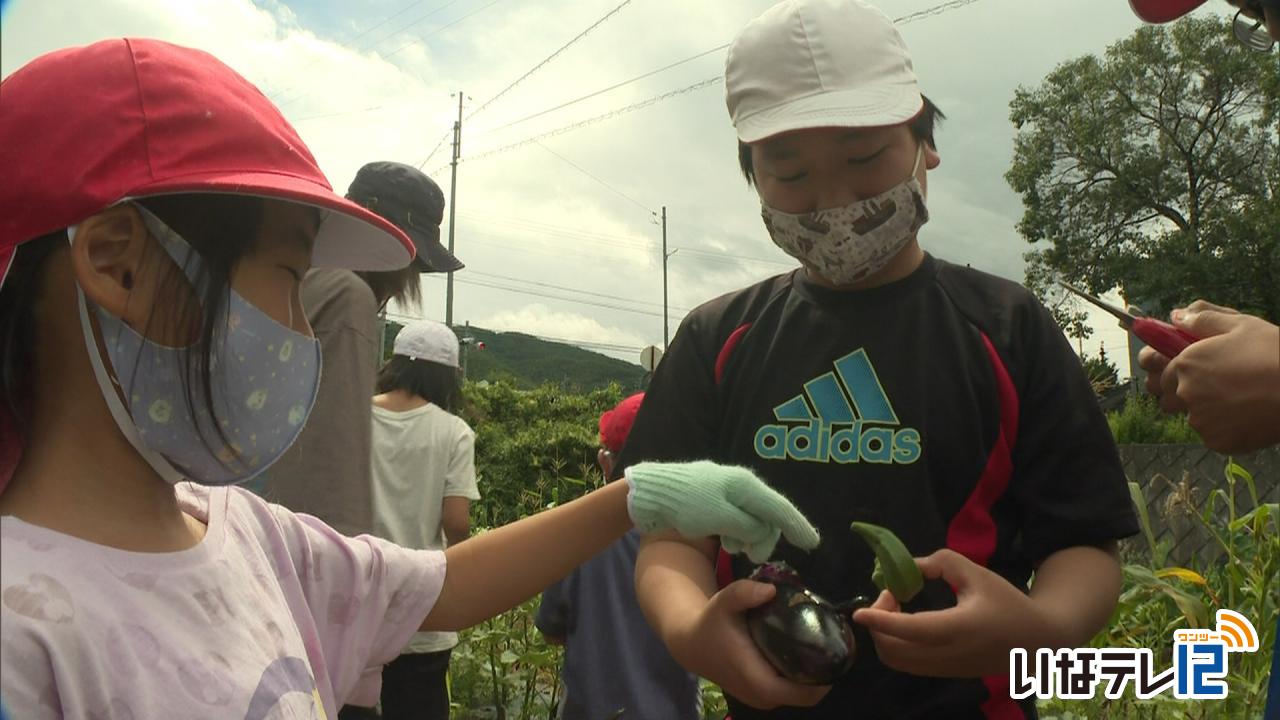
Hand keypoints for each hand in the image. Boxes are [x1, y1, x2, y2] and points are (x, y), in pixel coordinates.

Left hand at [625, 461, 819, 561]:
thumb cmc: (686, 505)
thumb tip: (763, 533)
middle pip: (767, 515)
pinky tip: (724, 539)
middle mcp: (741, 483)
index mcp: (745, 485)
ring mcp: (727, 489)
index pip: (779, 508)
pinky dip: (735, 530)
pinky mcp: (715, 496)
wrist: (652, 493)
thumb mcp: (721, 520)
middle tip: (753, 557)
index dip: (798, 526)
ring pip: (751, 517)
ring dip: (747, 536)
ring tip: (732, 548)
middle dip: (764, 537)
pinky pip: (737, 515)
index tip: (812, 544)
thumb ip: (748, 527)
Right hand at [668, 579, 830, 708]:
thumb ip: (745, 593)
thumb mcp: (724, 601)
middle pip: (805, 697)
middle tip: (834, 647)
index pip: (799, 693)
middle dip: (823, 677)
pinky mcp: (761, 696)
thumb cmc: (712, 622)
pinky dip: (801, 680)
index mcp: (756, 678)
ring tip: (823, 649)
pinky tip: (806, 656)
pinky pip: (790, 693)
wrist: (692, 643)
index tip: (836, 656)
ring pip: (799, 696)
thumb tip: (771, 590)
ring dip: (813, 679)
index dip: (822, 681)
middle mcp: (760, 696)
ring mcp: (760, 699)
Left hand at [851, 549, 1057, 677]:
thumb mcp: (978, 574)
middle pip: (894, 650)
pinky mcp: (944, 673)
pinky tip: (906, 621)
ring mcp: (944, 668)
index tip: (859, 612)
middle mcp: (948, 654)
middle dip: (879, 623)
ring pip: (897, 661)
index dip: (882, 621)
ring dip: (885, 634)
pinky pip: (907, 664)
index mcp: (958, 629)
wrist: (1037, 642)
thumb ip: (943, 563)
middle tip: (888, 595)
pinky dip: (895, 643)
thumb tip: (911, 566)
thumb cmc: (1008, 603)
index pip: (911, 630)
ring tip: (896, 607)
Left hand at [1137, 300, 1279, 453]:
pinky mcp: (1218, 442)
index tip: (1182, 367)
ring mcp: (1201, 421)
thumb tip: (1177, 315)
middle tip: (1212, 384)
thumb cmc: (1274, 353)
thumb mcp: (1241, 325)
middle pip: (1167, 397)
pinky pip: (1212, 435)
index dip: (1166, 368)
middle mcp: (1185, 393)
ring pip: (1191, 417)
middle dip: (1180, 391)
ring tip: (1235, 398)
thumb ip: (1203, 319)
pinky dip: (1223, 428)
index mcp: (1185, 364)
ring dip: (1203, 410)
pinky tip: (1246, 414)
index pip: (1157, 371)